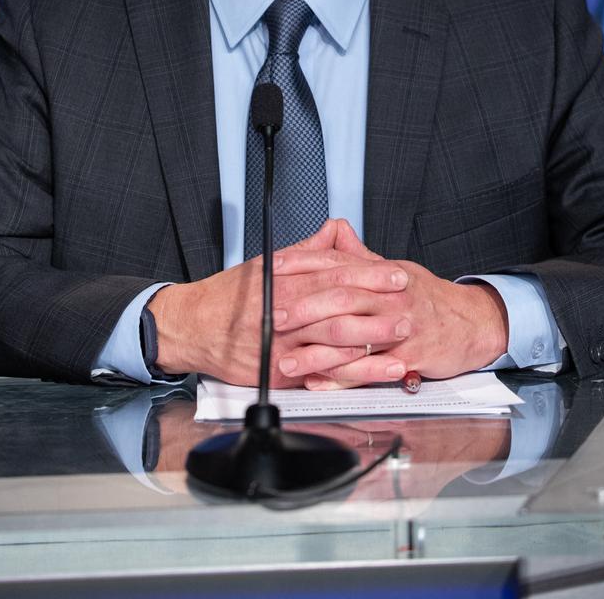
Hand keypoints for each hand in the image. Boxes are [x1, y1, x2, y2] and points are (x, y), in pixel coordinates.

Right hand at [149, 220, 407, 385]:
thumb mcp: (266, 263)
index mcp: (284, 280)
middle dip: (378, 308)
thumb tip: (334, 231)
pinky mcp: (279, 372)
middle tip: (409, 306)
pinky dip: (350, 372)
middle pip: (339, 307)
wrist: (194, 328)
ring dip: (371, 341)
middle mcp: (283, 311)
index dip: (369, 273)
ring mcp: (282, 344)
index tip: (396, 274)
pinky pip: (320, 372)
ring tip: (402, 340)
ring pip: (333, 341)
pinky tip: (373, 371)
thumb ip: (305, 251)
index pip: (335, 273)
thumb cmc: (229, 296)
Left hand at [272, 220, 508, 386]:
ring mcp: (399, 329)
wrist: (471, 323)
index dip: (303, 264)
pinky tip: (318, 382)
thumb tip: (334, 232)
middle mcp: (390, 298)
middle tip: (274, 315)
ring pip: (352, 339)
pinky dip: (341, 379)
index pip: (337, 263)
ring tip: (286, 359)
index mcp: (383, 273)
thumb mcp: (395, 269)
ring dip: (316, 351)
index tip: (274, 268)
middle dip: (305, 307)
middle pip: (342, 299)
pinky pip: (369, 372)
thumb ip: (360, 257)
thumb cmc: (428, 298)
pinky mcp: (407, 360)